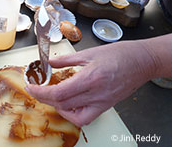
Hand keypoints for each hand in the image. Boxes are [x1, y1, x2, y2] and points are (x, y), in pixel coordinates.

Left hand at [25, 41, 155, 126]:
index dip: (41, 92)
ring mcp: (101, 102)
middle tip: (36, 89)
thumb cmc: (119, 54)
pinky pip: (85, 118)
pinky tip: (67, 103)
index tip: (31, 86)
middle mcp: (96, 93)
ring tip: (51, 95)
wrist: (141, 61)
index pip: (59, 92)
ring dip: (57, 107)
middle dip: (43, 97)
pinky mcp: (105, 106)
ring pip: (73, 115)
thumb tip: (49, 63)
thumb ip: (66, 60)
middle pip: (62, 104)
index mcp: (90, 78)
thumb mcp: (88, 52)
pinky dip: (72, 114)